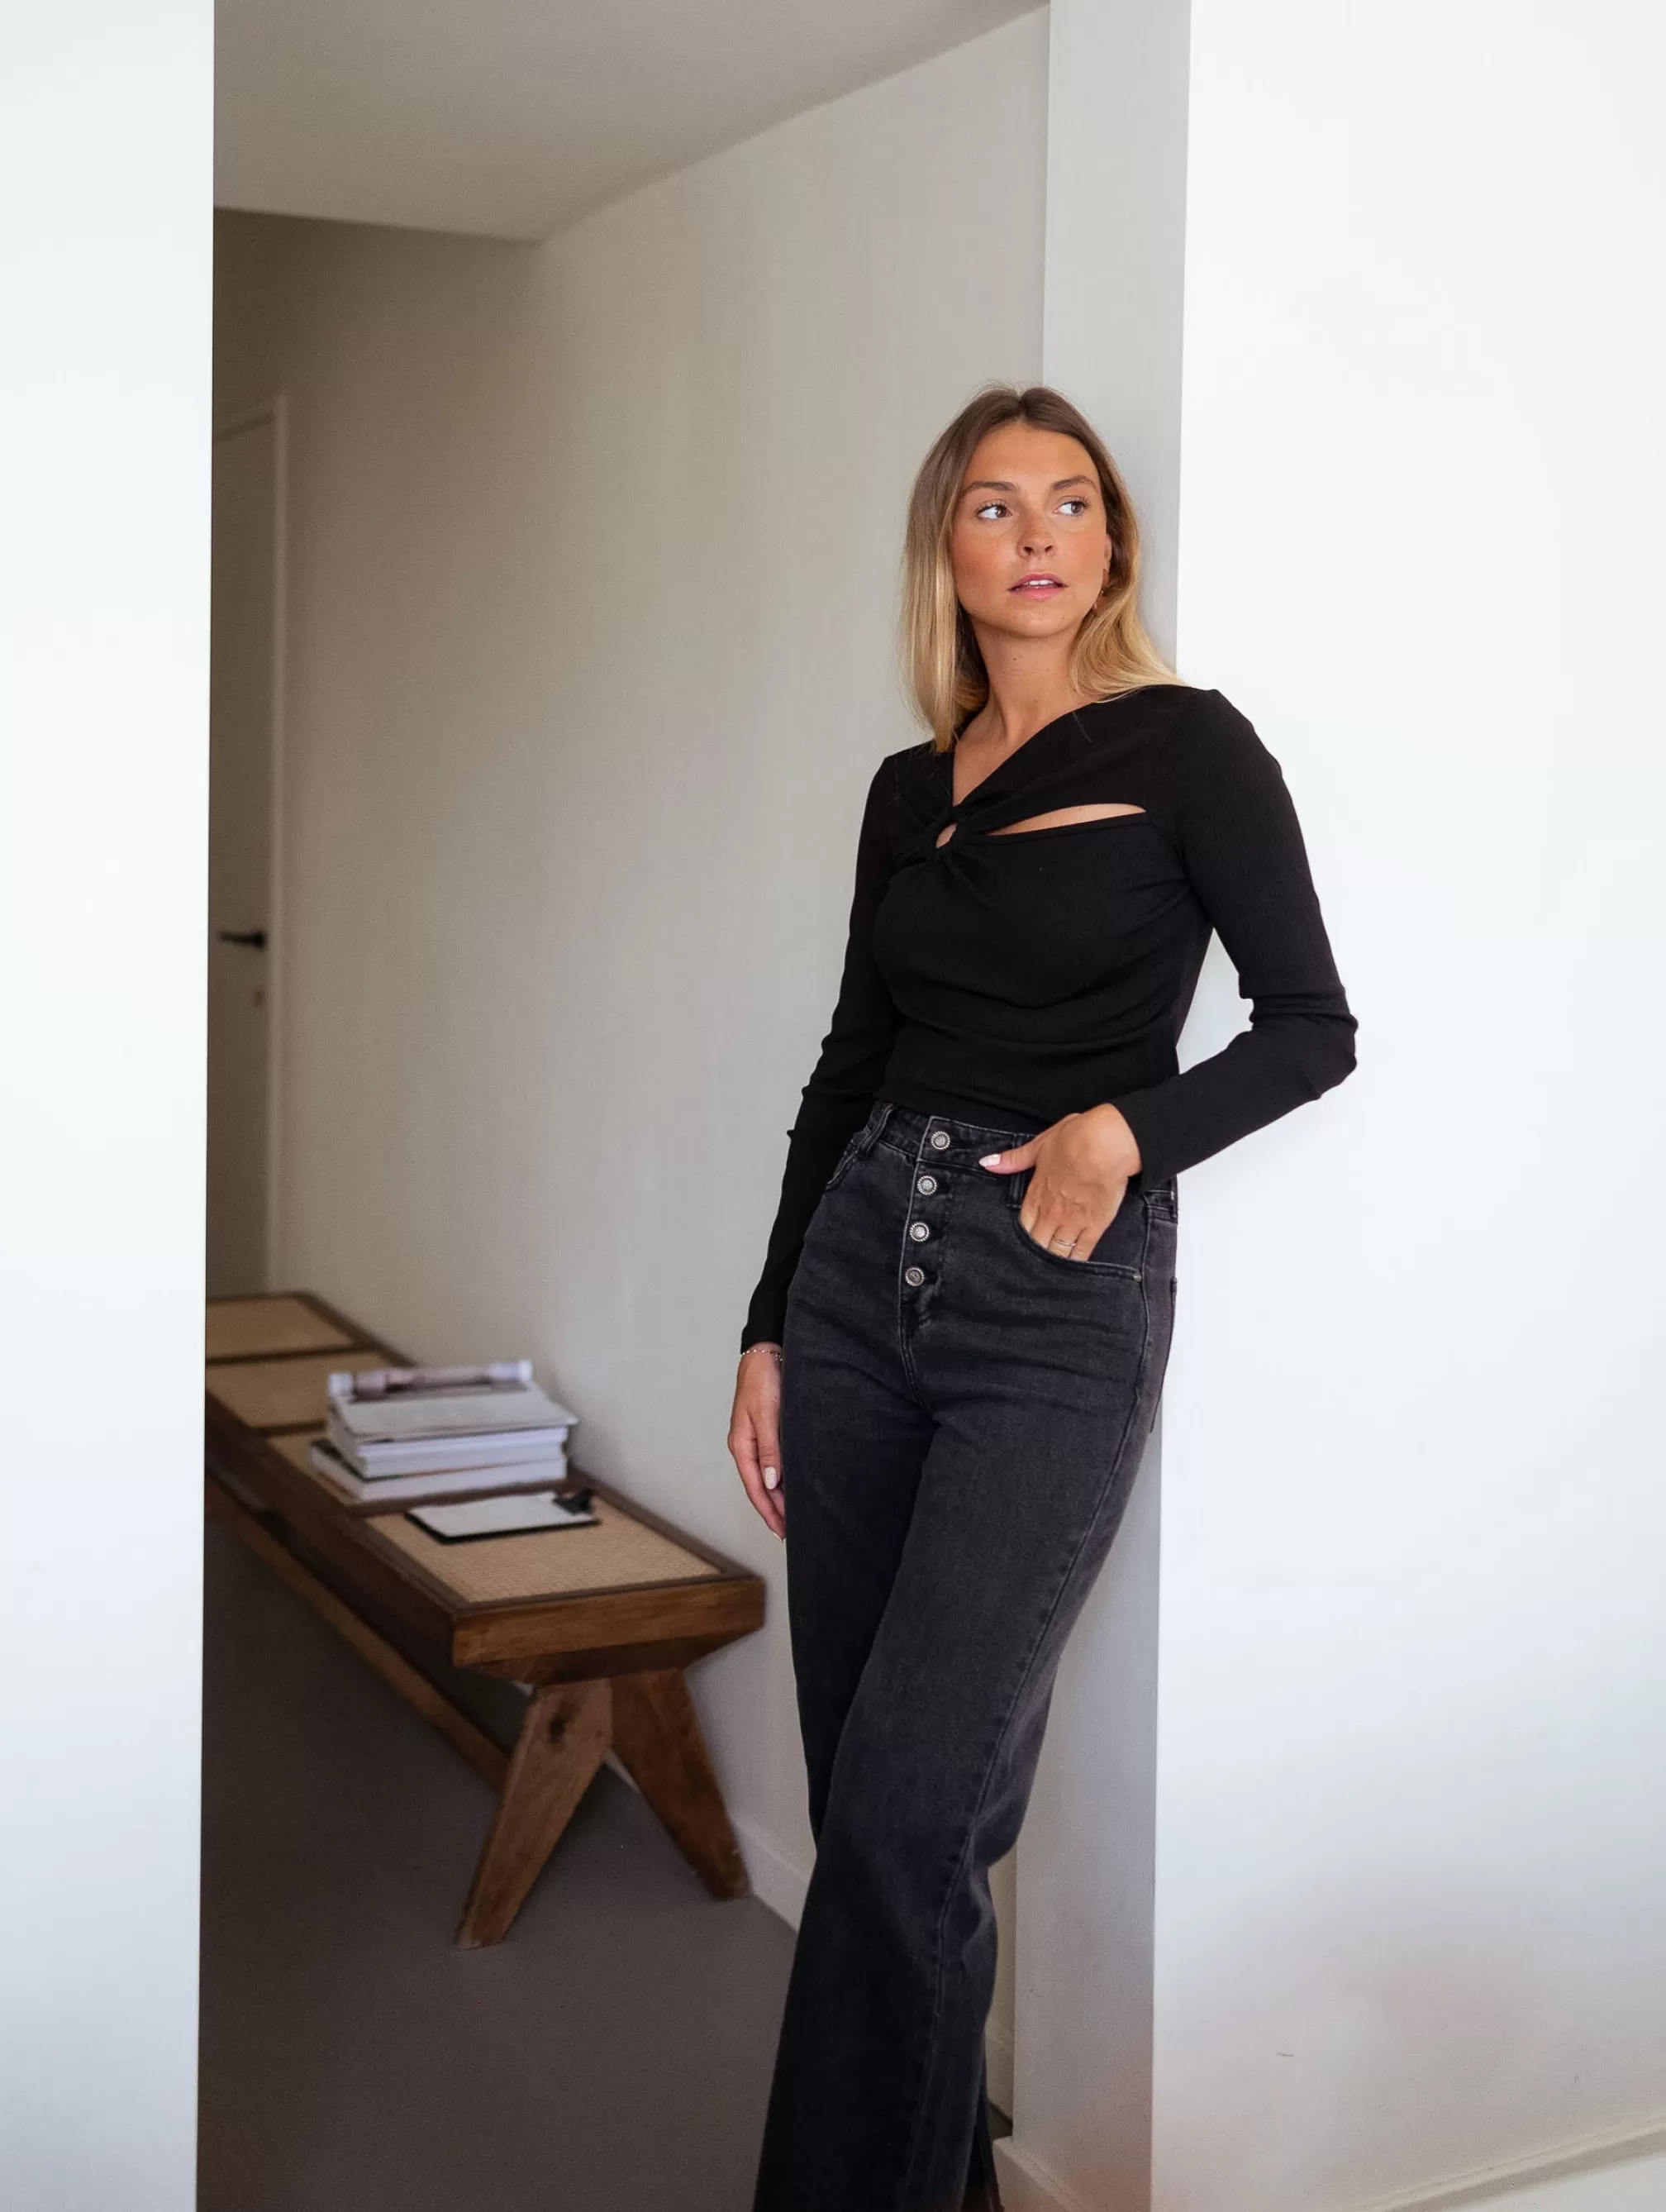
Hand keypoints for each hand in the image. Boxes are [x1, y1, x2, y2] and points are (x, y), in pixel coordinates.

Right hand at [728, 1343, 785, 1538]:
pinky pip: (771, 1462)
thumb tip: (771, 1481)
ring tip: (793, 1515)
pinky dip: (781, 1478)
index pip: (754, 1487)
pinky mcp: (766, 1431)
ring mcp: (755, 1439)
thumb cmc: (764, 1379)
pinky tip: (791, 1486)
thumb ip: (770, 1448)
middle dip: (773, 1510)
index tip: (782, 1531)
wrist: (765, 1352)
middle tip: (791, 1530)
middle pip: (758, 1486)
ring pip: (766, 1476)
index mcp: (741, 1445)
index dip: (768, 1511)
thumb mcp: (767, 1414)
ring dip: (778, 1496)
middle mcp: (746, 1446)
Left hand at [979, 1104, 1141, 1259]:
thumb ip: (1014, 1159)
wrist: (1105, 1145)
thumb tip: (987, 1163)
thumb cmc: (1074, 1139)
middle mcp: (1051, 1213)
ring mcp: (1073, 1222)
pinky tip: (1072, 1268)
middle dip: (1034, 1253)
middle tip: (1032, 1263)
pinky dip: (1076, 1261)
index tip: (1019, 1244)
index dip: (1021, 1236)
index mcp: (1036, 1195)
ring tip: (1050, 1270)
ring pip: (1057, 1252)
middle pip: (1037, 1244)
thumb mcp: (1040, 1144)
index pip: (1023, 1225)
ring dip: (1052, 1261)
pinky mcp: (1095, 1226)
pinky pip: (1082, 1252)